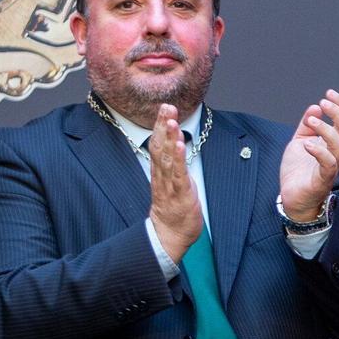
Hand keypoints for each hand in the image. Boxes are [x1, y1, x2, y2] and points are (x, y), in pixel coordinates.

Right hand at [147, 103, 203, 260]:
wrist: (170, 232)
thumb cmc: (173, 206)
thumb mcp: (172, 180)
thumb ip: (171, 163)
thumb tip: (174, 144)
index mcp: (160, 170)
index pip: (158, 143)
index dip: (160, 125)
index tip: (164, 107)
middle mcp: (162, 174)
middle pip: (160, 146)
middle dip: (163, 125)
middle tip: (166, 106)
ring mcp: (170, 184)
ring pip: (167, 158)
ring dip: (169, 138)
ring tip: (171, 121)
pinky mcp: (180, 193)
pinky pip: (178, 174)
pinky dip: (178, 159)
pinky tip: (179, 145)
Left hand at [279, 89, 338, 221]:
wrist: (293, 198)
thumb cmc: (298, 171)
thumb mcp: (299, 141)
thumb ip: (307, 125)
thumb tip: (315, 107)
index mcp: (333, 144)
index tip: (329, 93)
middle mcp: (337, 154)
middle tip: (323, 102)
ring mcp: (331, 167)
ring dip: (327, 129)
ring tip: (311, 121)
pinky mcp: (322, 179)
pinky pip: (328, 164)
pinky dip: (319, 151)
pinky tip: (307, 144)